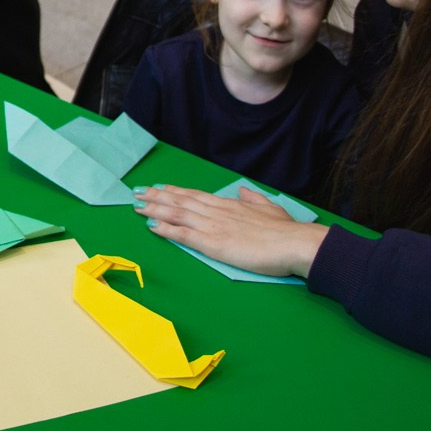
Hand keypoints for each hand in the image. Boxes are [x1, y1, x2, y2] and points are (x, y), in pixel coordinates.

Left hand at [133, 184, 327, 277]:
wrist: (293, 243)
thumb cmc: (285, 230)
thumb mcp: (269, 207)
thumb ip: (253, 199)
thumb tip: (243, 190)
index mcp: (230, 205)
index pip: (196, 195)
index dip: (175, 191)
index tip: (159, 187)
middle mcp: (217, 212)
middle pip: (181, 202)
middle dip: (157, 196)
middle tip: (138, 192)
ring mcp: (213, 227)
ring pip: (178, 214)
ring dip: (155, 209)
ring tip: (137, 205)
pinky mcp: (213, 244)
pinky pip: (183, 235)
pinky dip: (165, 229)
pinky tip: (151, 226)